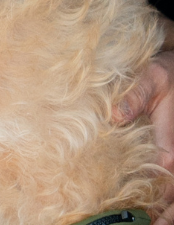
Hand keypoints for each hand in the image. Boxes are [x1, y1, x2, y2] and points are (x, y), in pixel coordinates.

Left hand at [113, 40, 173, 221]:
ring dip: (167, 210)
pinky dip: (165, 196)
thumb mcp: (151, 78)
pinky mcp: (170, 151)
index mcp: (172, 145)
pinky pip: (169, 178)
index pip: (167, 183)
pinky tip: (154, 209)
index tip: (150, 221)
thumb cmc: (166, 74)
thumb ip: (135, 96)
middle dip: (166, 216)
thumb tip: (116, 116)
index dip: (160, 205)